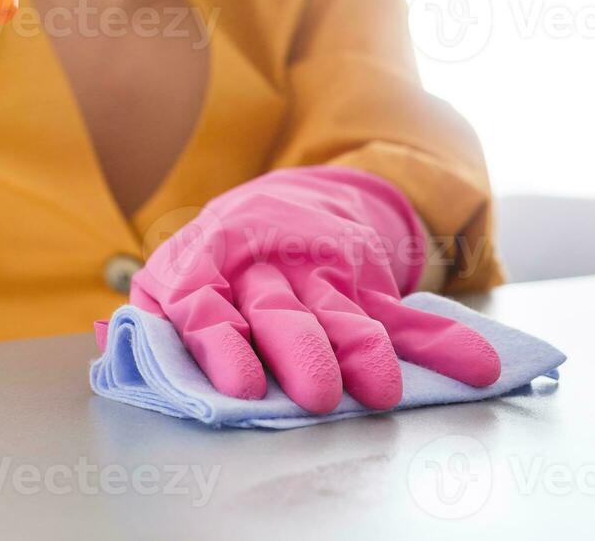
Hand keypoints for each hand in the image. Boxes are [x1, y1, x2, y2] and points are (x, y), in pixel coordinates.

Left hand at [129, 166, 500, 413]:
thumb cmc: (215, 261)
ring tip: (384, 391)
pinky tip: (476, 366)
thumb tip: (118, 348)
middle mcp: (265, 269)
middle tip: (319, 395)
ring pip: (344, 313)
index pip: (211, 310)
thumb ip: (151, 317)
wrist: (281, 200)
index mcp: (207, 271)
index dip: (226, 346)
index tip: (244, 387)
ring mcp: (319, 272)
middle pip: (284, 312)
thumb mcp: (170, 275)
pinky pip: (401, 313)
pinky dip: (440, 343)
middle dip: (303, 354)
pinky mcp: (362, 280)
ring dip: (366, 352)